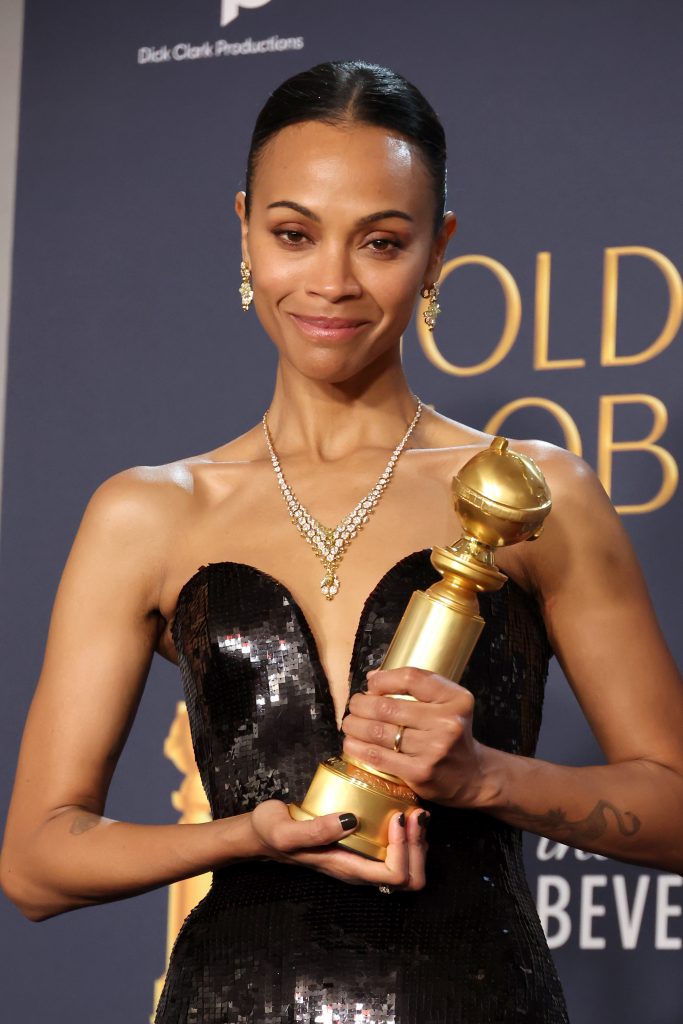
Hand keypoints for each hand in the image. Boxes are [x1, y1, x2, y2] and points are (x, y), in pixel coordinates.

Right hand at [249, 799, 428, 889]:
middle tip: (414, 813)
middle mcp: (360, 869)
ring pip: (409, 867)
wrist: (263, 834)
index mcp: (347, 869)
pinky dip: (408, 834)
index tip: (396, 816)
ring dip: (417, 840)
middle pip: (410, 877)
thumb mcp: (285, 831)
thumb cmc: (273, 832)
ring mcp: (363, 860)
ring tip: (413, 810)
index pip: (394, 875)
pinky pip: (398, 850)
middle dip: (419, 847)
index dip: (404, 849)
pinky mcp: (363, 847)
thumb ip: (314, 830)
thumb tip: (350, 820)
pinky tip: (402, 809)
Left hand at [342, 666, 491, 807]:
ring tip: (349, 723)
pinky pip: (379, 756)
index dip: (384, 679)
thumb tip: (373, 678)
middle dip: (362, 704)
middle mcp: (448, 722)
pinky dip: (359, 748)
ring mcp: (434, 749)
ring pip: (379, 732)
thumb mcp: (447, 702)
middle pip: (389, 706)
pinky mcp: (421, 772)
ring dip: (355, 725)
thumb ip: (416, 686)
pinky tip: (351, 743)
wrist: (473, 776)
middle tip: (354, 706)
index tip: (370, 685)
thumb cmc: (452, 734)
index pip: (411, 678)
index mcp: (455, 699)